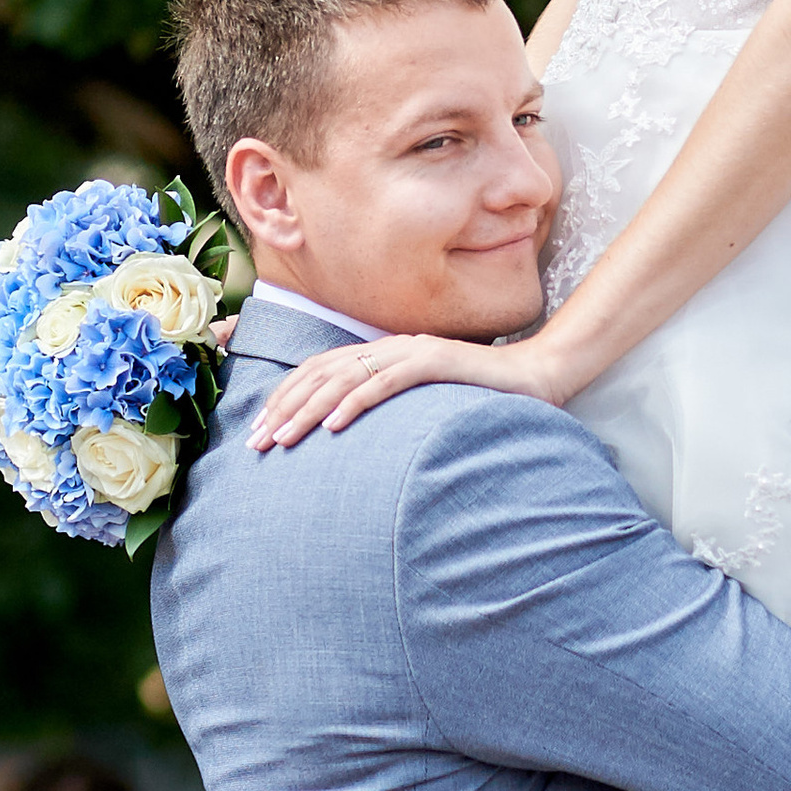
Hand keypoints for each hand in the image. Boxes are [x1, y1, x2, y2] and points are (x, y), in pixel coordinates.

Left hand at [246, 328, 560, 449]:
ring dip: (308, 409)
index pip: (317, 372)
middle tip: (256, 442)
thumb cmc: (476, 400)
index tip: (258, 431)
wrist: (534, 378)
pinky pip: (385, 382)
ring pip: (344, 378)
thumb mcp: (421, 406)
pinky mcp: (435, 362)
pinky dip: (354, 403)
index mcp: (381, 354)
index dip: (283, 398)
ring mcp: (411, 352)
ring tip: (282, 438)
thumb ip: (387, 410)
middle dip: (283, 408)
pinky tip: (331, 426)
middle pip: (320, 374)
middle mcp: (389, 347)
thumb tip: (346, 438)